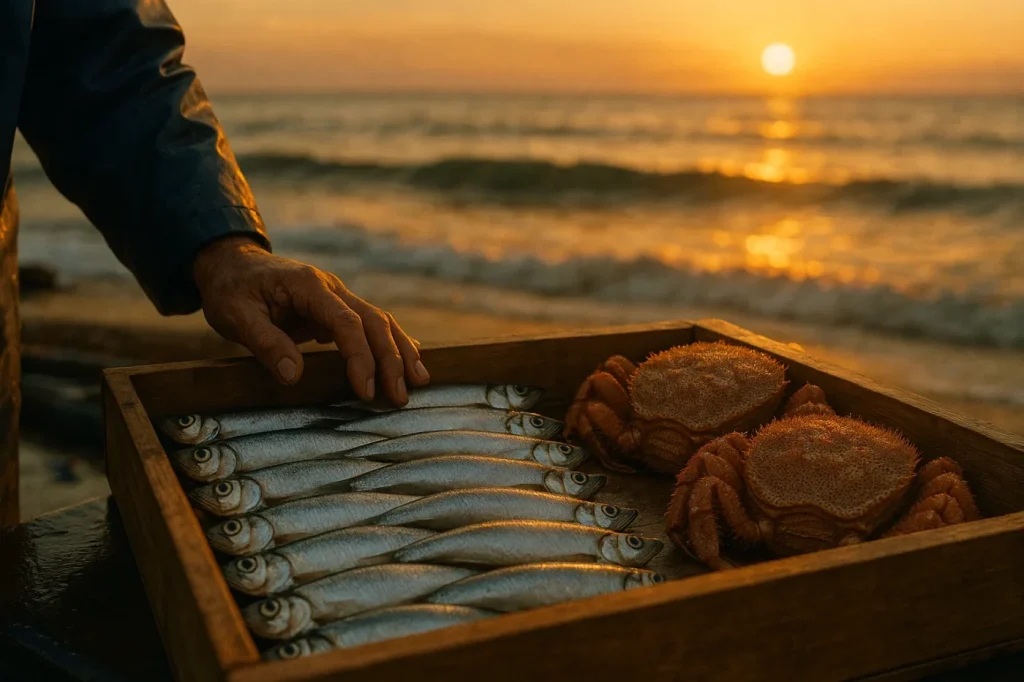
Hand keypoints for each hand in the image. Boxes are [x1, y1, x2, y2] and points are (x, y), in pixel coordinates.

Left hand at [192, 236, 428, 404]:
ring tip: (419, 382)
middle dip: (391, 360)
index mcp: (309, 286)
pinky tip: (410, 363)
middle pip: (374, 322)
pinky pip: (373, 324)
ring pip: (381, 322)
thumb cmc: (231, 289)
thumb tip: (293, 376)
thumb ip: (264, 342)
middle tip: (400, 396)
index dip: (360, 357)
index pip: (346, 322)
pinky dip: (394, 343)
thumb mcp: (235, 315)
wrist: (232, 264)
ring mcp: (339, 297)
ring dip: (401, 351)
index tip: (365, 390)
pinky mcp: (338, 309)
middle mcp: (332, 288)